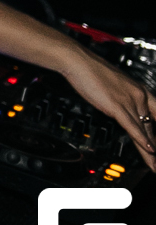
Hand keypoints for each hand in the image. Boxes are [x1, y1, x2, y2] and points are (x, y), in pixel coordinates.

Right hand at [63, 51, 155, 170]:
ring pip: (145, 129)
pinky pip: (132, 127)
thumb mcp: (112, 87)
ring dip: (151, 150)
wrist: (77, 60)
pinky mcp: (117, 105)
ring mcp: (129, 100)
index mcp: (140, 90)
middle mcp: (139, 96)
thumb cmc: (91, 70)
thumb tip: (122, 110)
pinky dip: (141, 140)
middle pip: (153, 125)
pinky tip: (149, 150)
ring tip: (155, 164)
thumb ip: (121, 99)